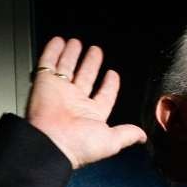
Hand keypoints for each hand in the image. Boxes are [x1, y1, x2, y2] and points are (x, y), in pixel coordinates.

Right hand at [26, 37, 146, 168]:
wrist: (50, 143)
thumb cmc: (78, 145)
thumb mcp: (112, 141)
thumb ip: (127, 134)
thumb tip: (142, 136)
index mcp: (91, 114)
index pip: (104, 95)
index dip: (110, 85)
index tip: (113, 74)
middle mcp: (74, 102)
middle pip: (85, 77)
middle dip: (90, 64)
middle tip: (95, 51)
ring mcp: (59, 91)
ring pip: (66, 68)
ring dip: (72, 55)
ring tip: (76, 43)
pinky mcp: (44, 83)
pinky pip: (48, 63)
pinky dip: (52, 51)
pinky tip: (58, 42)